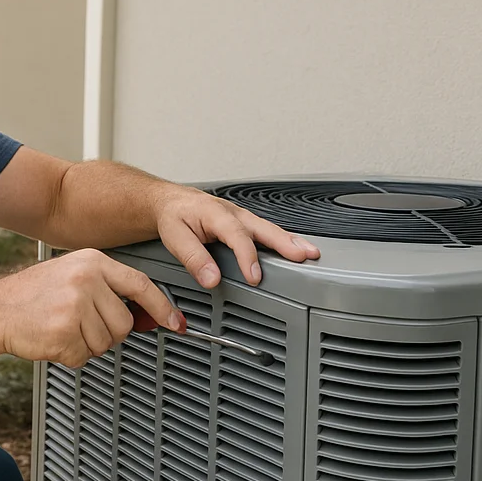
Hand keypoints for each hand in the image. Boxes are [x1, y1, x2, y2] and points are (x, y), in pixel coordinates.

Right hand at [0, 250, 180, 367]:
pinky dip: (70, 356)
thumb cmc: (32, 295)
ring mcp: (75, 305)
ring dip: (87, 345)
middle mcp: (86, 280)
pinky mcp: (64, 331)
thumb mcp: (72, 276)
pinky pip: (84, 356)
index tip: (175, 322)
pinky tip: (53, 338)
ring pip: (106, 343)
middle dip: (108, 333)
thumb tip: (147, 316)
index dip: (162, 307)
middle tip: (82, 325)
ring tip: (63, 328)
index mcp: (91, 262)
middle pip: (124, 323)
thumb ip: (107, 290)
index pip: (140, 284)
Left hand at [155, 186, 319, 288]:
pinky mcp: (245, 224)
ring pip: (270, 228)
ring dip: (291, 241)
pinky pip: (267, 231)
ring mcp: (242, 217)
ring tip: (311, 254)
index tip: (255, 278)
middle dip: (285, 243)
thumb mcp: (175, 237)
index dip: (247, 257)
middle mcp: (233, 213)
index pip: (237, 236)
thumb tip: (212, 279)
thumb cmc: (174, 216)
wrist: (171, 201)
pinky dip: (284, 240)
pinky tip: (295, 250)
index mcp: (216, 214)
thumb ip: (193, 258)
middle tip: (304, 255)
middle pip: (264, 228)